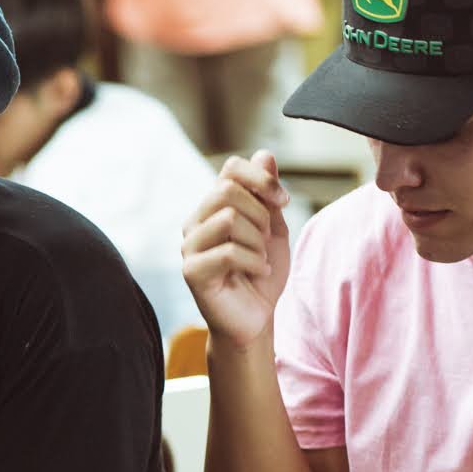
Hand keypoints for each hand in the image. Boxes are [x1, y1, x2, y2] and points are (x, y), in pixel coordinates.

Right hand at [181, 150, 292, 351]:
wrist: (256, 317)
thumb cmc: (262, 273)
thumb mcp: (273, 227)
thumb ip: (266, 193)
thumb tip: (264, 154)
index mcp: (212, 208)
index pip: (231, 169)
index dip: (262, 179)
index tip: (282, 201)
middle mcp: (195, 223)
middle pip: (228, 190)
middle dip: (260, 213)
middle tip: (265, 240)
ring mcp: (190, 247)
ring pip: (228, 218)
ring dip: (257, 241)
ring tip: (260, 258)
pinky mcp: (192, 272)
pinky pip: (228, 252)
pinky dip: (255, 262)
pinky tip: (257, 272)